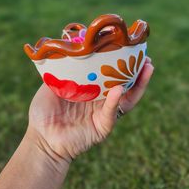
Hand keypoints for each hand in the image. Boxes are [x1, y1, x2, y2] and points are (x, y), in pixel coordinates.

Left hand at [28, 58, 153, 163]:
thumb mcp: (51, 85)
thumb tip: (71, 50)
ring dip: (138, 84)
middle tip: (146, 58)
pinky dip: (115, 101)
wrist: (41, 138)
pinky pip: (111, 113)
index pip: (110, 74)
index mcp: (91, 89)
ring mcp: (103, 113)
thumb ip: (63, 71)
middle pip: (124, 84)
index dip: (120, 63)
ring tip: (146, 69)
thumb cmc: (44, 113)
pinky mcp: (102, 127)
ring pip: (126, 98)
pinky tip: (120, 89)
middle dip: (137, 71)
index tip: (129, 49)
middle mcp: (100, 99)